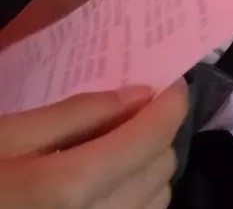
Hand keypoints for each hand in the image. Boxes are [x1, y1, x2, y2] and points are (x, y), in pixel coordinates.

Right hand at [0, 81, 186, 208]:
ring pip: (156, 203)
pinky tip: (103, 184)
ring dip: (148, 169)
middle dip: (155, 133)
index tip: (168, 82)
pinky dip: (133, 200)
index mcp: (66, 190)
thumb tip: (137, 95)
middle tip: (132, 111)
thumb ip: (72, 115)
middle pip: (159, 170)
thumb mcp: (1, 137)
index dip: (170, 104)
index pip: (150, 139)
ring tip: (115, 146)